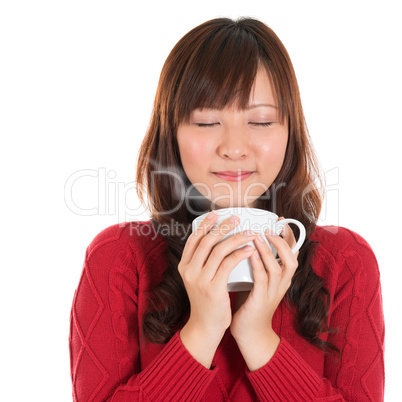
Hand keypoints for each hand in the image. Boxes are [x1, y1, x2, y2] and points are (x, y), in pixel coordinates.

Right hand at [178, 212, 257, 338]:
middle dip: (222, 227)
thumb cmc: (206, 301)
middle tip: (236, 218)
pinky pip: (228, 264)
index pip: (193, 239)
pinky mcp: (213, 288)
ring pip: (219, 250)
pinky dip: (240, 253)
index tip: (215, 214)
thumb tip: (217, 241)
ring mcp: (200, 279)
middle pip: (206, 241)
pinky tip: (249, 249)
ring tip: (249, 232)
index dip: (204, 225)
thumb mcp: (198, 279)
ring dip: (236, 238)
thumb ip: (203, 262)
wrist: (205, 326)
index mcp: (184, 266)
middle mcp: (189, 271)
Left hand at [230, 218, 298, 346]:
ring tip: (258, 235)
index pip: (291, 253)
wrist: (250, 333)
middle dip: (282, 240)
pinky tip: (250, 253)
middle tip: (269, 227)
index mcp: (282, 278)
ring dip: (268, 250)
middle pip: (292, 258)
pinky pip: (262, 279)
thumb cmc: (250, 303)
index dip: (288, 236)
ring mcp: (273, 293)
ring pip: (278, 267)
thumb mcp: (257, 280)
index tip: (280, 221)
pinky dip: (257, 264)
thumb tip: (246, 241)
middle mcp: (282, 284)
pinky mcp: (262, 300)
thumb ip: (257, 264)